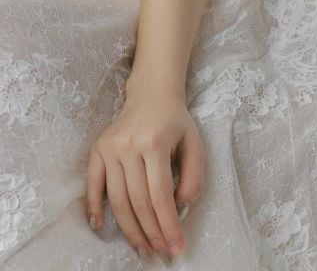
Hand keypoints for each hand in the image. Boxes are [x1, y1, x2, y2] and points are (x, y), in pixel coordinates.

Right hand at [85, 88, 204, 259]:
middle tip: (160, 252)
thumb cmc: (175, 122)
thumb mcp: (194, 142)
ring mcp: (110, 147)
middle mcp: (130, 145)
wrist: (152, 94)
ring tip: (142, 248)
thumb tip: (182, 206)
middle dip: (151, 232)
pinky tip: (100, 227)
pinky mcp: (97, 149)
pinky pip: (92, 184)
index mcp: (156, 142)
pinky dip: (94, 207)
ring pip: (117, 199)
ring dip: (129, 229)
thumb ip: (194, 174)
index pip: (161, 194)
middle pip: (139, 201)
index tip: (177, 247)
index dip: (168, 225)